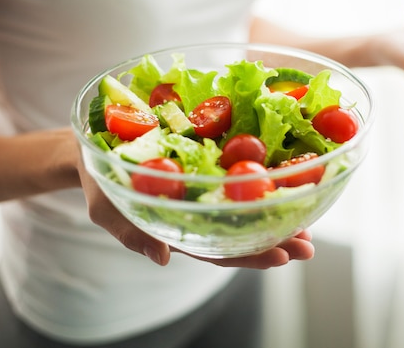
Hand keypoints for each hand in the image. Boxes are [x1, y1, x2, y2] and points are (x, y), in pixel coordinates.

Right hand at [78, 162, 313, 267]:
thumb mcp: (105, 205)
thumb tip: (161, 258)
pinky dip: (264, 177)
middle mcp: (198, 210)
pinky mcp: (208, 158)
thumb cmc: (98, 179)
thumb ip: (131, 231)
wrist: (93, 145)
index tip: (280, 258)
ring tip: (310, 221)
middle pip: (242, 232)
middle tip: (308, 246)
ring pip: (246, 206)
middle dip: (276, 240)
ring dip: (278, 214)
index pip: (218, 248)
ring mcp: (205, 186)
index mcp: (179, 227)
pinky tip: (287, 176)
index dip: (250, 256)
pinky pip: (238, 169)